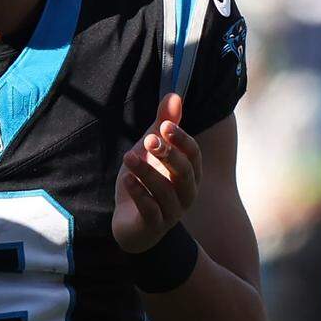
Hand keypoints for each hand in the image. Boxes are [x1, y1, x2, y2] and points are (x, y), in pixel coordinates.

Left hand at [113, 93, 201, 253]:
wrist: (132, 224)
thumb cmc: (146, 182)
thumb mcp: (152, 151)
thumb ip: (164, 125)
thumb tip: (174, 94)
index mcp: (189, 174)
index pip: (194, 155)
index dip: (181, 140)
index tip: (165, 125)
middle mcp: (185, 193)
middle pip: (185, 173)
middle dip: (168, 155)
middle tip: (149, 140)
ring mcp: (171, 212)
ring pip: (166, 192)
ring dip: (147, 172)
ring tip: (128, 157)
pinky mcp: (153, 226)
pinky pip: (151, 211)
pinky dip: (139, 194)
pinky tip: (126, 180)